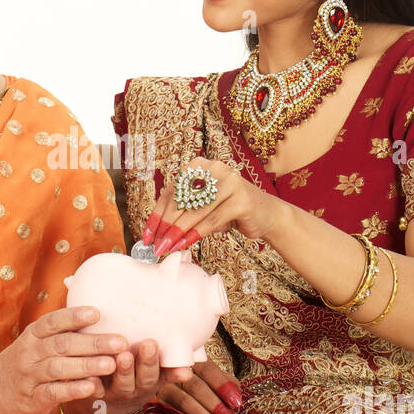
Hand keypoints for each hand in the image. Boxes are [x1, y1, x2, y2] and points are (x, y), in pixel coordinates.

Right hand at [0, 306, 132, 413]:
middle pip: (62, 344)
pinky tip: (92, 387)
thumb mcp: (35, 342)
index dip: (74, 316)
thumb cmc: (26, 364)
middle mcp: (29, 352)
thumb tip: (95, 312)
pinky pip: (53, 393)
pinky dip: (73, 390)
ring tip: (111, 364)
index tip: (98, 313)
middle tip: (119, 342)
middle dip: (93, 343)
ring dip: (87, 365)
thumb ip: (60, 331)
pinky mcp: (32, 398)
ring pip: (59, 368)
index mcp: (33, 335)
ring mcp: (29, 376)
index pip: (53, 321)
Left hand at [59, 339, 191, 413]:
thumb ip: (164, 359)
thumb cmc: (130, 378)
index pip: (166, 375)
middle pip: (146, 378)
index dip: (174, 372)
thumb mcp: (150, 373)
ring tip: (124, 355)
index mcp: (151, 380)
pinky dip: (92, 384)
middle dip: (148, 362)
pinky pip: (93, 390)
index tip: (184, 368)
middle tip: (150, 344)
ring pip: (123, 383)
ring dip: (125, 370)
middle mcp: (137, 388)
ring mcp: (116, 392)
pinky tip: (91, 374)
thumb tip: (188, 340)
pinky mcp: (93, 394)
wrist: (98, 409)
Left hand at [140, 156, 279, 254]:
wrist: (266, 214)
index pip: (172, 191)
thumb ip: (182, 212)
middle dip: (166, 225)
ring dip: (178, 232)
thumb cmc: (229, 211)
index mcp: (199, 165)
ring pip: (195, 210)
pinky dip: (196, 233)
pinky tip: (185, 244)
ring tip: (167, 247)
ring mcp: (230, 181)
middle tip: (156, 245)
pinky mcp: (242, 198)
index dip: (157, 214)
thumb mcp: (203, 208)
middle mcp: (214, 168)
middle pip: (181, 200)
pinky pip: (212, 219)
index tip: (147, 235)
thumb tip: (156, 233)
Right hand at [156, 358, 242, 413]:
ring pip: (184, 401)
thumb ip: (224, 380)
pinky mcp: (160, 399)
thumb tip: (236, 395)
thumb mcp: (211, 376)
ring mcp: (165, 384)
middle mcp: (177, 368)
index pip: (208, 369)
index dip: (223, 385)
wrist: (161, 383)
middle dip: (216, 405)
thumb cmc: (198, 379)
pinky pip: (175, 411)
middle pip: (196, 386)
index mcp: (193, 358)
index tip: (236, 402)